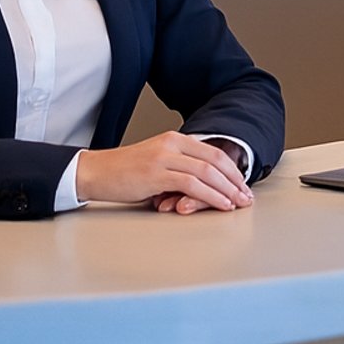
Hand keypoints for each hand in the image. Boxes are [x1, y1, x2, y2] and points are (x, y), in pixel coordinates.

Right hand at [75, 132, 253, 213]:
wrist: (96, 172)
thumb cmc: (125, 172)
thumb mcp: (157, 162)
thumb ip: (180, 167)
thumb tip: (206, 185)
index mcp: (174, 139)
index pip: (213, 151)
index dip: (232, 168)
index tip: (243, 184)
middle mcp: (172, 144)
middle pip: (215, 159)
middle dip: (235, 180)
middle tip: (247, 196)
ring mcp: (164, 157)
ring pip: (207, 172)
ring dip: (227, 189)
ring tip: (238, 203)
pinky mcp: (156, 174)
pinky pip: (192, 184)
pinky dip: (211, 195)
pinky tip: (221, 204)